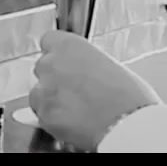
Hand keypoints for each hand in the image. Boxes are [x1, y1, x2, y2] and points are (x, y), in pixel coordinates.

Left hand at [29, 30, 160, 150]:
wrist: (127, 125)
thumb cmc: (128, 96)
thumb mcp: (110, 66)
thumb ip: (87, 63)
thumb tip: (85, 71)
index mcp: (68, 46)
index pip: (49, 41)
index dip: (58, 54)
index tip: (66, 63)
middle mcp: (51, 64)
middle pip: (43, 68)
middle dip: (54, 79)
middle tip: (75, 92)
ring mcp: (44, 91)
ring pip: (38, 94)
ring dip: (51, 101)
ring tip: (76, 111)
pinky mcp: (44, 116)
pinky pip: (43, 117)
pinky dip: (54, 121)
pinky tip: (74, 124)